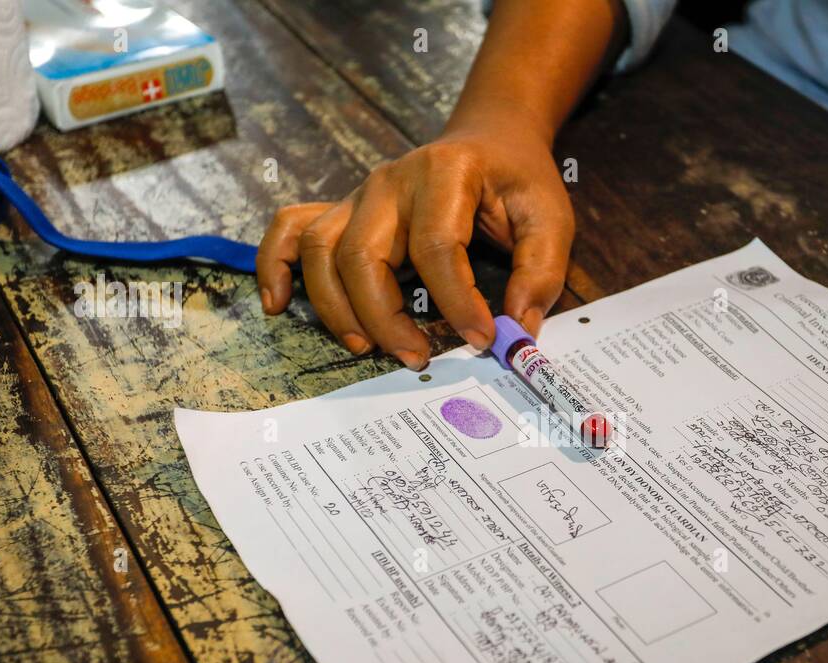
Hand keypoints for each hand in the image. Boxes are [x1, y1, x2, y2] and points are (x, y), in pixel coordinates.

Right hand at [255, 121, 573, 368]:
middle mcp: (390, 181)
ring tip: (367, 347)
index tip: (481, 340)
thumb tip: (518, 330)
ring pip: (322, 251)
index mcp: (445, 174)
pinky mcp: (343, 210)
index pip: (437, 246)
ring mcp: (358, 195)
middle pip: (362, 253)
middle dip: (385, 316)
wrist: (489, 139)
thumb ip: (540, 272)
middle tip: (418, 357)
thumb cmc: (517, 181)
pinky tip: (279, 304)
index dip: (457, 301)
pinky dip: (276, 265)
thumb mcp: (550, 217)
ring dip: (337, 307)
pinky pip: (291, 231)